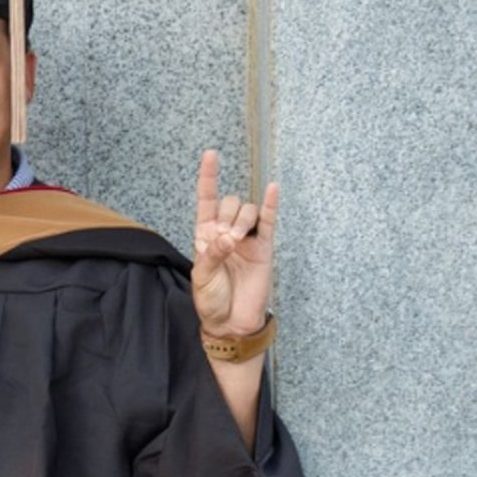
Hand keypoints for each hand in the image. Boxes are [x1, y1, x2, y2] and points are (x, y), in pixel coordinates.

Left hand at [191, 150, 275, 338]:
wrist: (231, 322)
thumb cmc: (211, 300)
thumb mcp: (203, 277)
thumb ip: (212, 255)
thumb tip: (228, 237)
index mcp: (205, 235)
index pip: (206, 200)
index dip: (208, 177)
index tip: (211, 154)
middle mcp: (226, 232)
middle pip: (229, 203)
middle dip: (227, 216)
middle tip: (225, 241)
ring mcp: (247, 238)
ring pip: (247, 210)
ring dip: (242, 219)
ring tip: (238, 240)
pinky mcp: (264, 248)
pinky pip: (269, 221)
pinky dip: (270, 204)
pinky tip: (273, 188)